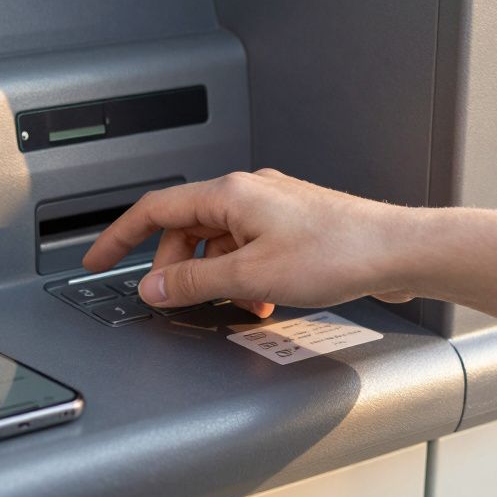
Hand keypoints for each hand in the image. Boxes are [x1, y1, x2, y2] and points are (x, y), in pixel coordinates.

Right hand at [81, 170, 419, 317]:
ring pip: (219, 243)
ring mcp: (272, 207)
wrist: (399, 251)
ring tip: (235, 305)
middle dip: (176, 269)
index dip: (118, 237)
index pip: (154, 209)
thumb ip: (193, 282)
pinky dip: (244, 276)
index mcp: (230, 193)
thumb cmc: (339, 251)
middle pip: (186, 229)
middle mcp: (248, 192)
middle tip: (175, 301)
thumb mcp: (251, 275)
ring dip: (216, 277)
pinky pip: (248, 249)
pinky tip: (262, 300)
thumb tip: (153, 288)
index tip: (97, 259)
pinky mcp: (293, 226)